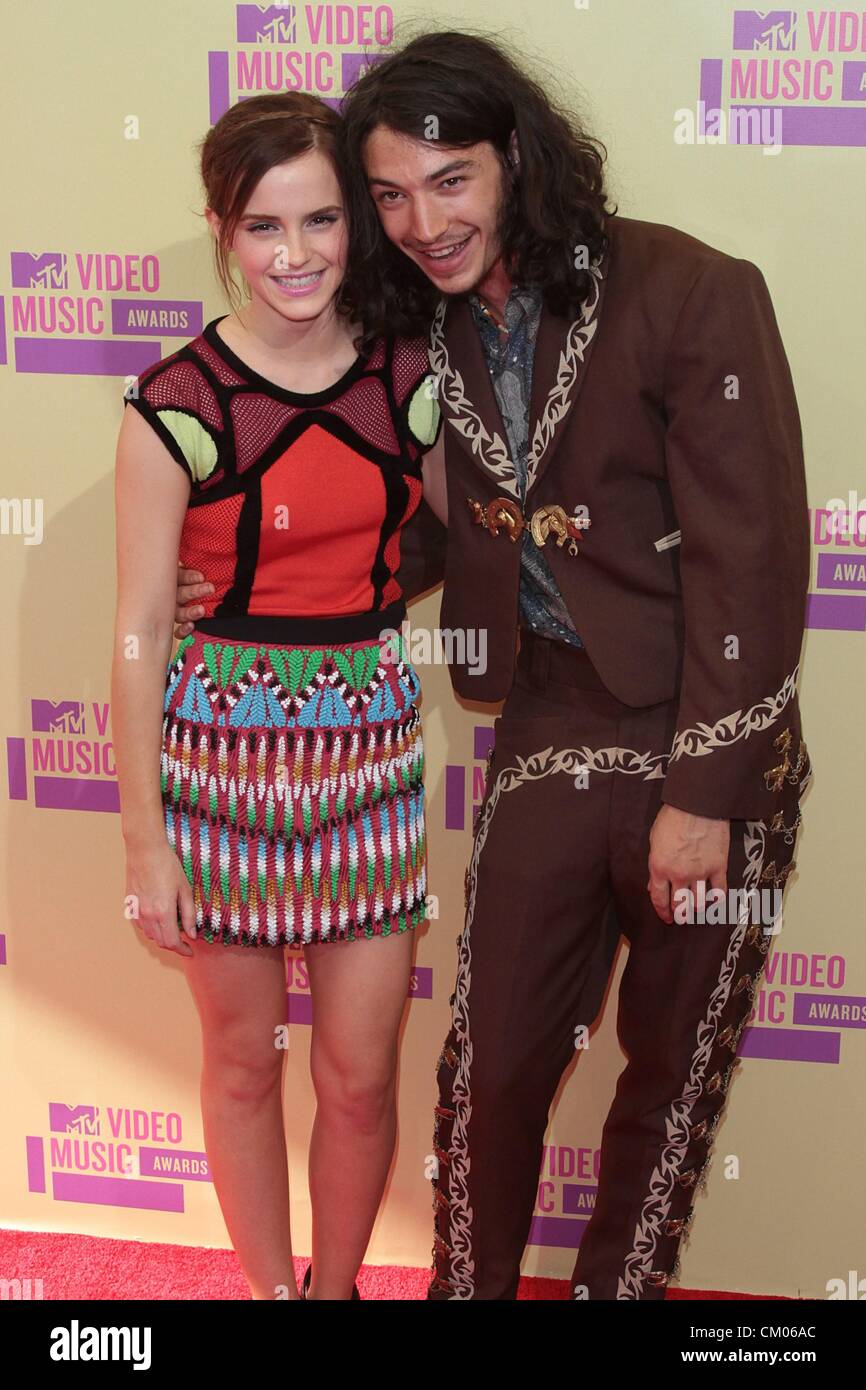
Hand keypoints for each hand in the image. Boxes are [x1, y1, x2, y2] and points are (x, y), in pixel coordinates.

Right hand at [125, 839, 196, 955]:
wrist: (145, 850)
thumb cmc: (167, 866)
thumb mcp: (185, 889)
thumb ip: (189, 914)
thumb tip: (192, 933)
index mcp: (163, 912)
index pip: (172, 942)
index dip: (183, 950)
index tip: (190, 951)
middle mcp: (148, 915)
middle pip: (160, 942)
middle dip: (174, 945)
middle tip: (185, 940)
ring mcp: (137, 911)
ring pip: (150, 935)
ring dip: (162, 937)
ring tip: (173, 928)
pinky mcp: (130, 906)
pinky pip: (141, 925)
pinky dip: (151, 928)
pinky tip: (159, 919)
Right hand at [174, 564, 213, 638]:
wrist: (198, 598)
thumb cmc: (199, 579)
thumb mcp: (196, 567)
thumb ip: (198, 563)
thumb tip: (208, 547)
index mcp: (174, 578)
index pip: (178, 576)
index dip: (188, 577)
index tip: (201, 576)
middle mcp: (172, 595)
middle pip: (179, 595)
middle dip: (194, 592)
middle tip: (209, 589)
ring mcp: (173, 611)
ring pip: (177, 613)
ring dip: (189, 612)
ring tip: (202, 610)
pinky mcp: (178, 625)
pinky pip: (177, 631)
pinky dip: (183, 630)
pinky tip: (191, 627)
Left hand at [647, 804, 729, 924]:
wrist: (697, 805)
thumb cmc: (672, 818)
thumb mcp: (654, 841)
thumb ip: (655, 865)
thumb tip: (653, 884)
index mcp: (660, 868)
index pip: (659, 898)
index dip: (662, 911)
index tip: (665, 917)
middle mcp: (679, 875)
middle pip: (679, 904)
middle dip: (679, 914)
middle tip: (680, 917)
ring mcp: (700, 873)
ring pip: (699, 902)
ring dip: (696, 909)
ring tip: (696, 909)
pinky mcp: (719, 867)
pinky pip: (719, 891)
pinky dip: (717, 898)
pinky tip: (714, 899)